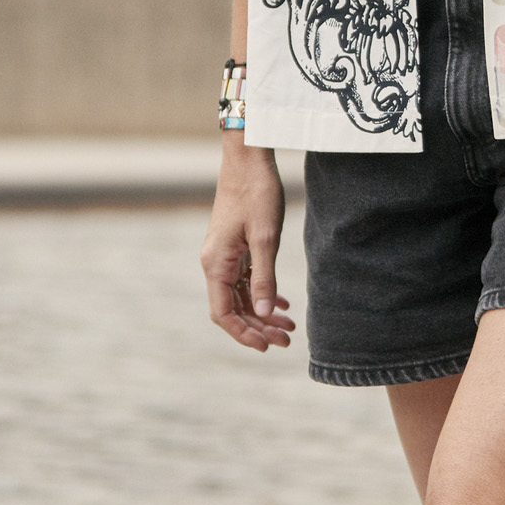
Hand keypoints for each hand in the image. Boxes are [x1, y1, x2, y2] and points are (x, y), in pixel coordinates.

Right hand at [201, 145, 295, 351]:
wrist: (249, 158)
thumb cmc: (257, 193)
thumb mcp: (265, 237)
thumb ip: (264, 276)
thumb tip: (263, 313)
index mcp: (216, 264)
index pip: (223, 313)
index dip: (244, 333)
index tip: (267, 346)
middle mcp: (215, 263)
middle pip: (233, 308)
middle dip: (258, 327)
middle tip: (287, 339)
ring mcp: (224, 256)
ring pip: (241, 295)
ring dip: (262, 312)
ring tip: (289, 326)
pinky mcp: (234, 247)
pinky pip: (245, 279)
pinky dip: (262, 293)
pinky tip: (281, 303)